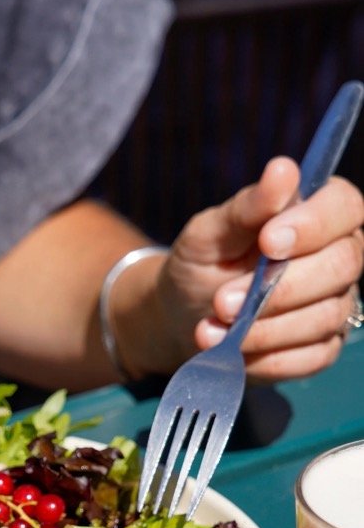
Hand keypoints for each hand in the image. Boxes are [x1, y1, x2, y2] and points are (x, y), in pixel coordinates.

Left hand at [159, 157, 363, 380]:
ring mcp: (336, 304)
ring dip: (264, 327)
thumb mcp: (209, 233)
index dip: (314, 224)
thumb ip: (245, 207)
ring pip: (324, 316)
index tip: (267, 241)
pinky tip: (230, 351)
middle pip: (342, 265)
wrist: (181, 317)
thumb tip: (282, 170)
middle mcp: (339, 256)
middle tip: (222, 300)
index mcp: (319, 214)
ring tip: (210, 330)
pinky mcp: (321, 348)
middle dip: (280, 287)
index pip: (345, 207)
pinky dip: (267, 357)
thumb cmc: (201, 264)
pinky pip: (311, 357)